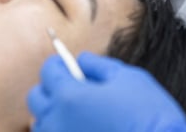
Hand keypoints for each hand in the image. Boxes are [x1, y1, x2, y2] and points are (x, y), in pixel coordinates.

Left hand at [28, 53, 185, 131]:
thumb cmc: (148, 114)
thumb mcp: (127, 77)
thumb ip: (98, 65)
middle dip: (51, 88)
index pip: (48, 71)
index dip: (59, 64)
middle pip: (37, 98)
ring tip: (76, 114)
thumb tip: (81, 60)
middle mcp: (57, 121)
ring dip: (52, 115)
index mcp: (69, 95)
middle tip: (72, 87)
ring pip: (41, 124)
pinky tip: (80, 129)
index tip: (68, 65)